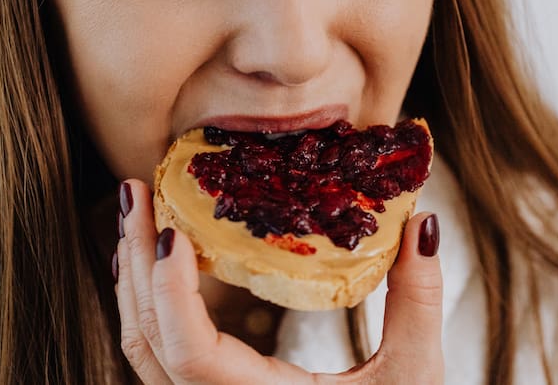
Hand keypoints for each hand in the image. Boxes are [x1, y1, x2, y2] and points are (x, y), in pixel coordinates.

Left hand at [113, 179, 444, 383]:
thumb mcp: (412, 378)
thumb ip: (417, 302)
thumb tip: (423, 224)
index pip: (188, 351)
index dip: (168, 290)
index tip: (170, 231)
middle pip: (147, 339)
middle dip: (134, 260)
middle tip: (136, 191)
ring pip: (143, 349)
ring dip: (134, 278)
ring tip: (138, 213)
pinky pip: (159, 356)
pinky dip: (150, 305)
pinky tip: (158, 264)